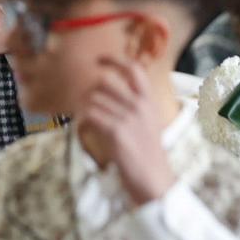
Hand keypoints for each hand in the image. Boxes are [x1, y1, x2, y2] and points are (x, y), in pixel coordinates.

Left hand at [74, 56, 176, 204]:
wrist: (154, 180)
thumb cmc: (148, 153)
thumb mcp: (149, 122)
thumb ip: (136, 105)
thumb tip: (111, 91)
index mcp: (149, 101)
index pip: (133, 69)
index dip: (114, 60)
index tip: (99, 59)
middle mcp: (140, 106)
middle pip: (105, 82)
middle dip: (90, 90)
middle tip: (85, 100)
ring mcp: (128, 118)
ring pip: (94, 99)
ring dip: (86, 107)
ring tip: (88, 118)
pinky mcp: (116, 132)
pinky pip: (91, 116)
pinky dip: (84, 120)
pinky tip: (87, 127)